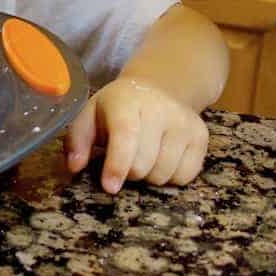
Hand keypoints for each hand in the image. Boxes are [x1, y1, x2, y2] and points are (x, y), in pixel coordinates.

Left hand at [65, 77, 208, 193]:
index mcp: (127, 101)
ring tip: (144, 155)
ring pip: (164, 174)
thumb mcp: (90, 114)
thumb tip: (74, 167)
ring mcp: (185, 122)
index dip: (117, 164)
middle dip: (129, 172)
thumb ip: (77, 140)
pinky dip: (171, 177)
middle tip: (125, 158)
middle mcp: (160, 108)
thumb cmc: (118, 108)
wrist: (158, 88)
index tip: (110, 186)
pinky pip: (185, 177)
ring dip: (149, 176)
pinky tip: (163, 157)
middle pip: (144, 164)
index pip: (126, 135)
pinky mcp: (201, 136)